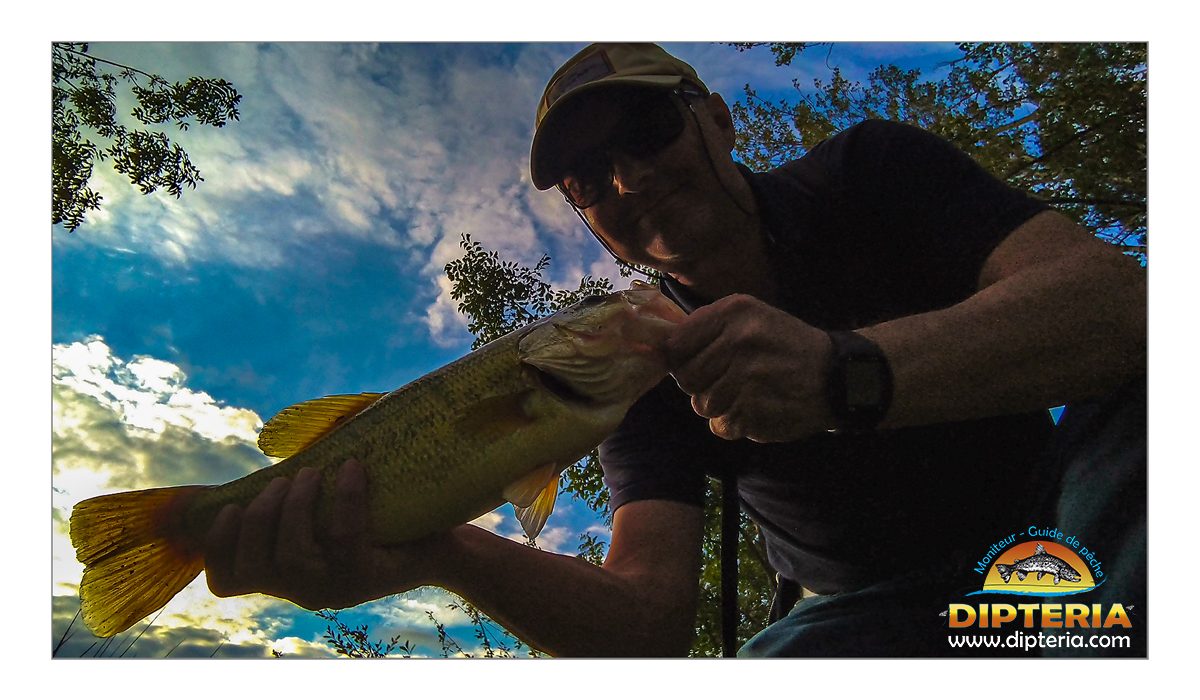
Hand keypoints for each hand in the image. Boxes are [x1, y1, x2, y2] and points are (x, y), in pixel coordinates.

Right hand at [204, 459, 445, 609]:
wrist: (448, 545)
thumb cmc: (388, 520)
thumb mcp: (335, 511)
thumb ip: (303, 496)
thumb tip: (278, 443)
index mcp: (289, 576)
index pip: (228, 580)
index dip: (214, 548)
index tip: (228, 508)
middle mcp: (306, 590)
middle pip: (253, 567)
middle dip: (256, 518)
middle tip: (282, 482)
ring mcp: (335, 588)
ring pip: (293, 557)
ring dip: (294, 507)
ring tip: (311, 473)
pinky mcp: (368, 578)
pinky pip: (343, 536)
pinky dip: (345, 496)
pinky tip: (354, 467)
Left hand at [665, 294, 832, 441]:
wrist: (836, 375)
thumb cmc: (785, 345)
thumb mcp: (750, 317)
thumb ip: (706, 328)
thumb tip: (660, 350)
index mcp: (732, 313)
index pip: (675, 344)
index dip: (680, 359)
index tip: (696, 364)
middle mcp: (737, 343)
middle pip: (686, 378)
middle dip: (701, 384)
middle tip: (726, 380)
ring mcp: (746, 379)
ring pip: (702, 405)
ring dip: (719, 405)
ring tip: (745, 393)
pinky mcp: (754, 412)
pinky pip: (721, 426)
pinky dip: (734, 423)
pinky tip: (755, 408)